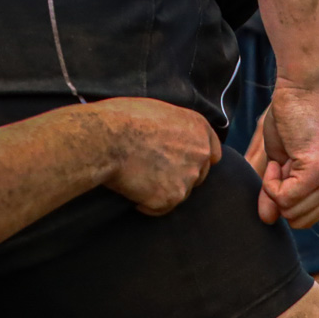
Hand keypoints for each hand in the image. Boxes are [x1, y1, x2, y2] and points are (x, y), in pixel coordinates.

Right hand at [97, 97, 221, 214]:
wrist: (106, 139)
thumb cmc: (123, 118)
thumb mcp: (157, 109)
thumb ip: (173, 125)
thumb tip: (168, 134)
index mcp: (198, 128)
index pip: (212, 152)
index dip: (198, 159)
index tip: (188, 164)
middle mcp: (199, 154)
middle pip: (197, 174)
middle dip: (180, 175)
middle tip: (154, 171)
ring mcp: (187, 178)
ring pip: (180, 191)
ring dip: (164, 190)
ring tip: (137, 180)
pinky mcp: (170, 198)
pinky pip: (161, 208)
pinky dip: (149, 205)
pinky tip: (133, 196)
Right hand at [257, 81, 318, 226]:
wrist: (303, 87)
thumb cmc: (293, 119)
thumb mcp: (281, 163)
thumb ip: (276, 194)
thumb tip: (266, 220)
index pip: (307, 219)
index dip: (286, 199)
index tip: (284, 170)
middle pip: (300, 220)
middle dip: (280, 196)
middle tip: (282, 164)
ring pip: (291, 211)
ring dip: (275, 186)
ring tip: (283, 158)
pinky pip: (285, 198)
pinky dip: (272, 181)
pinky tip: (281, 158)